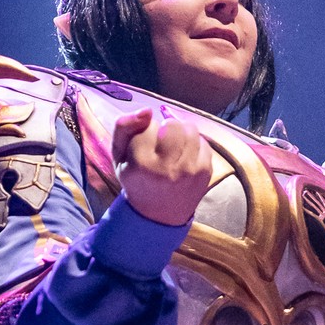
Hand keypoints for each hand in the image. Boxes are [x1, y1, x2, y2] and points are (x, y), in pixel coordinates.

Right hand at [113, 104, 211, 226]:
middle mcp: (168, 168)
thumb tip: (147, 110)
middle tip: (161, 144)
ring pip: (190, 129)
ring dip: (181, 133)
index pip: (148, 125)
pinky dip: (194, 145)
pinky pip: (204, 142)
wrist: (157, 214)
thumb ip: (124, 126)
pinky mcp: (205, 172)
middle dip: (165, 128)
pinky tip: (185, 158)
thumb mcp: (119, 155)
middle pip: (172, 124)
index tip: (143, 149)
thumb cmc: (136, 178)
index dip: (144, 131)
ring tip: (173, 148)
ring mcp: (190, 171)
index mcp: (142, 163)